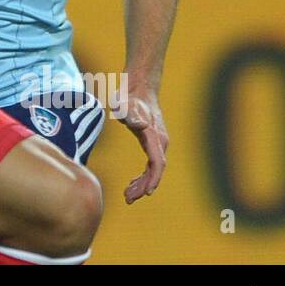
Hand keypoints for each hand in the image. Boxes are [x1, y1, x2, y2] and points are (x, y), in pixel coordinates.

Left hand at [112, 85, 167, 203]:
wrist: (138, 86)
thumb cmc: (129, 95)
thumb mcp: (124, 104)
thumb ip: (129, 114)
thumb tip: (139, 125)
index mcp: (154, 135)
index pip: (157, 163)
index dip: (152, 179)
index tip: (145, 193)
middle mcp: (159, 141)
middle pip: (155, 170)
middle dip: (144, 186)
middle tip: (128, 199)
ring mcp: (157, 142)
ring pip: (153, 170)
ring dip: (142, 184)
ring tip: (128, 196)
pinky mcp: (151, 142)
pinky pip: (151, 164)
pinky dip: (143, 176)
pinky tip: (132, 184)